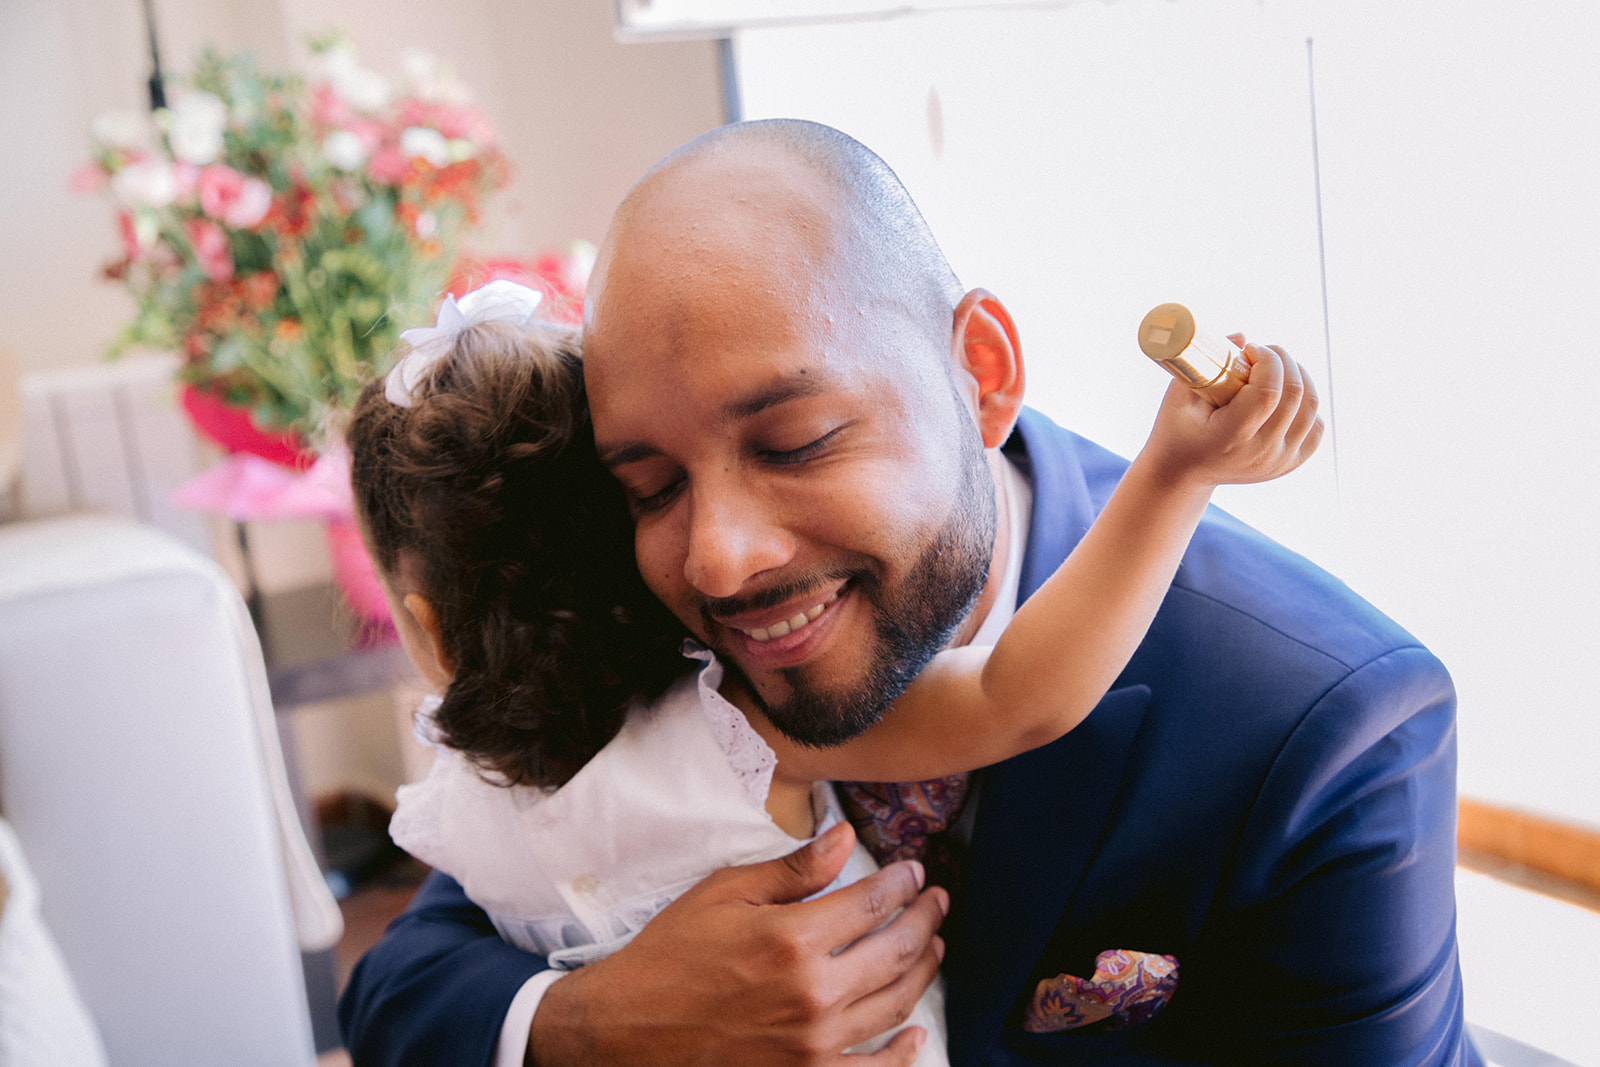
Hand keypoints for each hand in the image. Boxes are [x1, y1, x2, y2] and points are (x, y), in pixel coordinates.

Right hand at [527, 822, 948, 1065]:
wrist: (627, 1028)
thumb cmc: (671, 955)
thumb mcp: (725, 894)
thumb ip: (793, 870)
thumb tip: (845, 837)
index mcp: (792, 939)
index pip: (873, 904)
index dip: (902, 884)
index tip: (912, 873)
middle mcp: (813, 993)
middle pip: (896, 951)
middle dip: (924, 920)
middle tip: (935, 902)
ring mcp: (813, 1043)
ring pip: (894, 1004)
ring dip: (922, 972)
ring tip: (932, 947)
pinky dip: (903, 1053)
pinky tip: (916, 1033)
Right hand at [1142, 338, 1323, 488]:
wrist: (1183, 474)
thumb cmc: (1177, 430)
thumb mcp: (1178, 397)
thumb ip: (1206, 364)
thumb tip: (1242, 337)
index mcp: (1232, 438)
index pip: (1268, 393)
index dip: (1267, 360)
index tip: (1249, 349)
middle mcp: (1262, 453)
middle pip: (1294, 395)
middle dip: (1283, 361)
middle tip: (1263, 352)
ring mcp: (1280, 461)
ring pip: (1311, 407)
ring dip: (1299, 377)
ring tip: (1276, 368)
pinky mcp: (1290, 463)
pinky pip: (1315, 426)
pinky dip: (1307, 404)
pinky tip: (1286, 396)